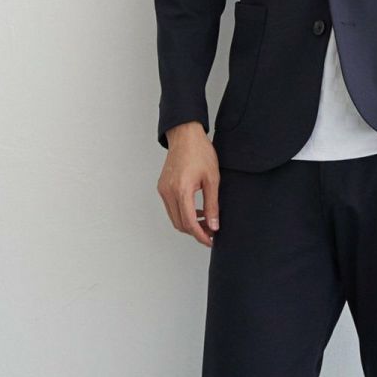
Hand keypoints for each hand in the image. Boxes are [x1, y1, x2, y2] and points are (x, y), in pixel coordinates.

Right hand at [157, 122, 219, 247]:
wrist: (185, 136)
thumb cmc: (200, 152)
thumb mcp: (212, 179)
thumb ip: (212, 205)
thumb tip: (214, 225)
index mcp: (182, 190)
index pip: (189, 222)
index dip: (200, 235)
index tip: (211, 241)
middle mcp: (168, 192)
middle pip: (179, 224)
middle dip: (195, 232)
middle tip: (211, 232)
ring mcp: (163, 190)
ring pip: (174, 218)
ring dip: (189, 224)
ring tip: (206, 223)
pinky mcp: (162, 187)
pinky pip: (171, 208)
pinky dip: (182, 214)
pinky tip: (196, 211)